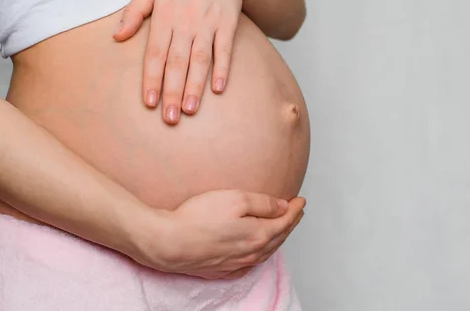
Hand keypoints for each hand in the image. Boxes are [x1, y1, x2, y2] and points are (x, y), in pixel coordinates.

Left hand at [113, 0, 256, 124]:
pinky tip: (219, 88)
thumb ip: (134, 12)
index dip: (151, 78)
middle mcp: (184, 21)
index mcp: (163, 15)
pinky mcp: (228, 23)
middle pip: (176, 62)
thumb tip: (116, 37)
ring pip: (200, 59)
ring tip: (191, 110)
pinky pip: (224, 49)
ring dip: (195, 86)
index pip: (154, 53)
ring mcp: (207, 22)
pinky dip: (222, 68)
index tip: (149, 102)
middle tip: (170, 118)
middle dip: (172, 91)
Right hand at [129, 190, 304, 279]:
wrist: (169, 243)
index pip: (285, 221)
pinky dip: (260, 253)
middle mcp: (251, 253)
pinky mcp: (222, 270)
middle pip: (278, 237)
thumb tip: (282, 207)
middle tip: (296, 212)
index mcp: (259, 235)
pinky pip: (250, 263)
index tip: (301, 200)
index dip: (295, 209)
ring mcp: (237, 264)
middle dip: (290, 223)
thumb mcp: (236, 199)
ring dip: (277, 238)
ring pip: (266, 252)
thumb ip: (263, 203)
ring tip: (281, 228)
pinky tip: (257, 250)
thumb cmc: (198, 218)